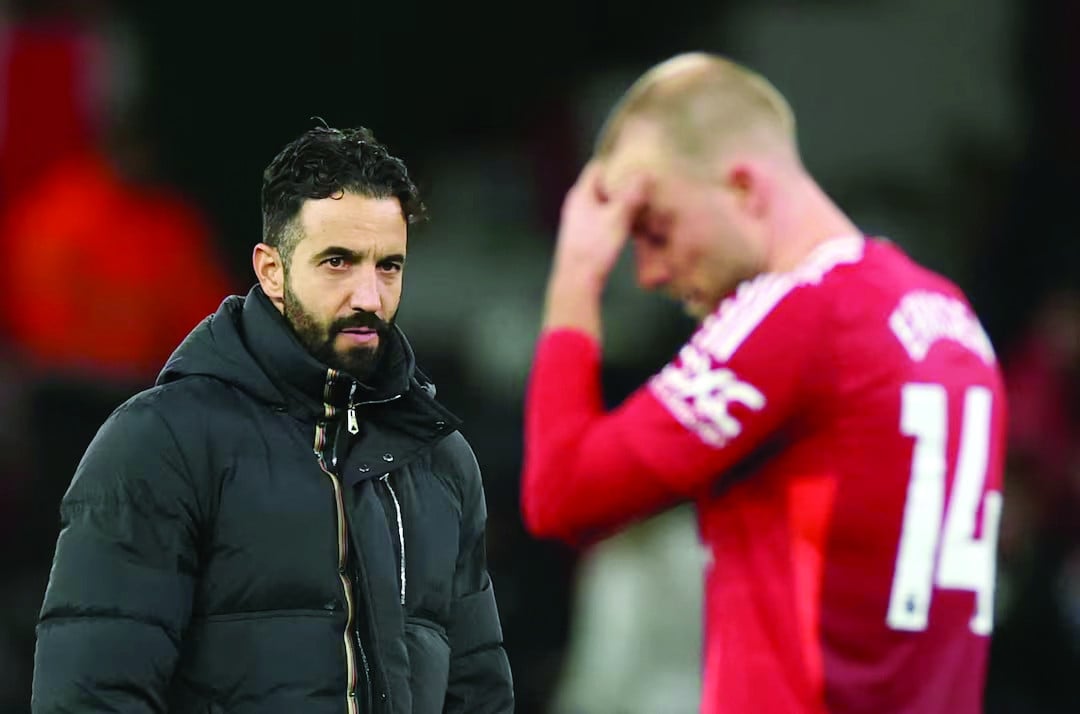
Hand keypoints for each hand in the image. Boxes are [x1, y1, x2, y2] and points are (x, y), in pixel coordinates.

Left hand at [543, 161, 648, 337]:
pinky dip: (614, 218)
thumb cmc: (595, 247)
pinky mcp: (583, 237)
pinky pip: (601, 219)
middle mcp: (576, 205)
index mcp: (580, 194)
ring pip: (601, 204)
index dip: (615, 164)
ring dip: (619, 203)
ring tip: (640, 204)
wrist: (576, 281)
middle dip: (620, 184)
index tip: (634, 165)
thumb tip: (644, 173)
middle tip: (642, 184)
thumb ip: (631, 195)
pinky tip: (629, 226)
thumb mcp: (617, 218)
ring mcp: (578, 222)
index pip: (597, 167)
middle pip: (600, 186)